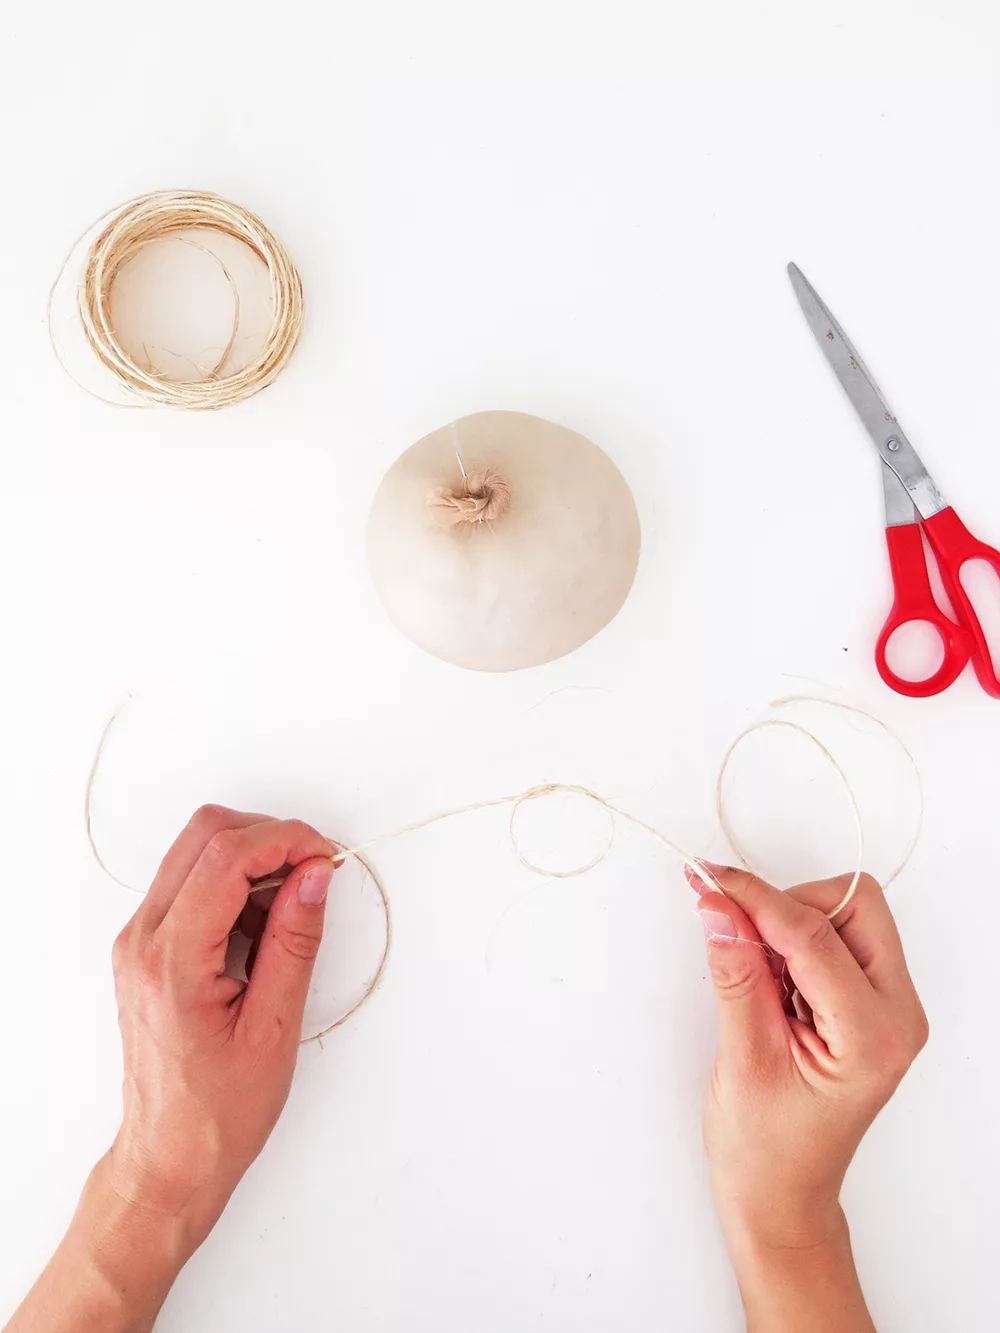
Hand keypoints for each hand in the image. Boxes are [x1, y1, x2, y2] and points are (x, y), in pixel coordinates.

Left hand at [6, 806, 335, 1332]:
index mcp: (172, 961)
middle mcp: (143, 939)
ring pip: (195, 851)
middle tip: (315, 870)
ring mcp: (138, 940)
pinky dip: (234, 883)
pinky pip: (190, 882)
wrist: (169, 1156)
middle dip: (269, 837)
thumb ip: (295, 941)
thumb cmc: (220, 1110)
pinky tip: (263, 927)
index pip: (226, 857)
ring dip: (252, 859)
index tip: (326, 856)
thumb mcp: (274, 1028)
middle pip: (204, 834)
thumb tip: (314, 876)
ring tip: (290, 910)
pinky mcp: (146, 947)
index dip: (284, 840)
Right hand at [687, 864, 927, 1330]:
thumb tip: (719, 908)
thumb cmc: (765, 1150)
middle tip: (736, 935)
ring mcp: (888, 1008)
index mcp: (873, 1037)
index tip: (709, 879)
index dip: (755, 899)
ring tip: (754, 982)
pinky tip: (767, 984)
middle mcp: (897, 1015)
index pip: (815, 934)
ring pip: (845, 916)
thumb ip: (736, 974)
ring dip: (788, 926)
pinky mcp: (868, 1004)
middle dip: (788, 906)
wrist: (781, 1197)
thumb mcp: (743, 1059)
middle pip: (854, 907)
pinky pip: (836, 939)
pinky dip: (792, 943)